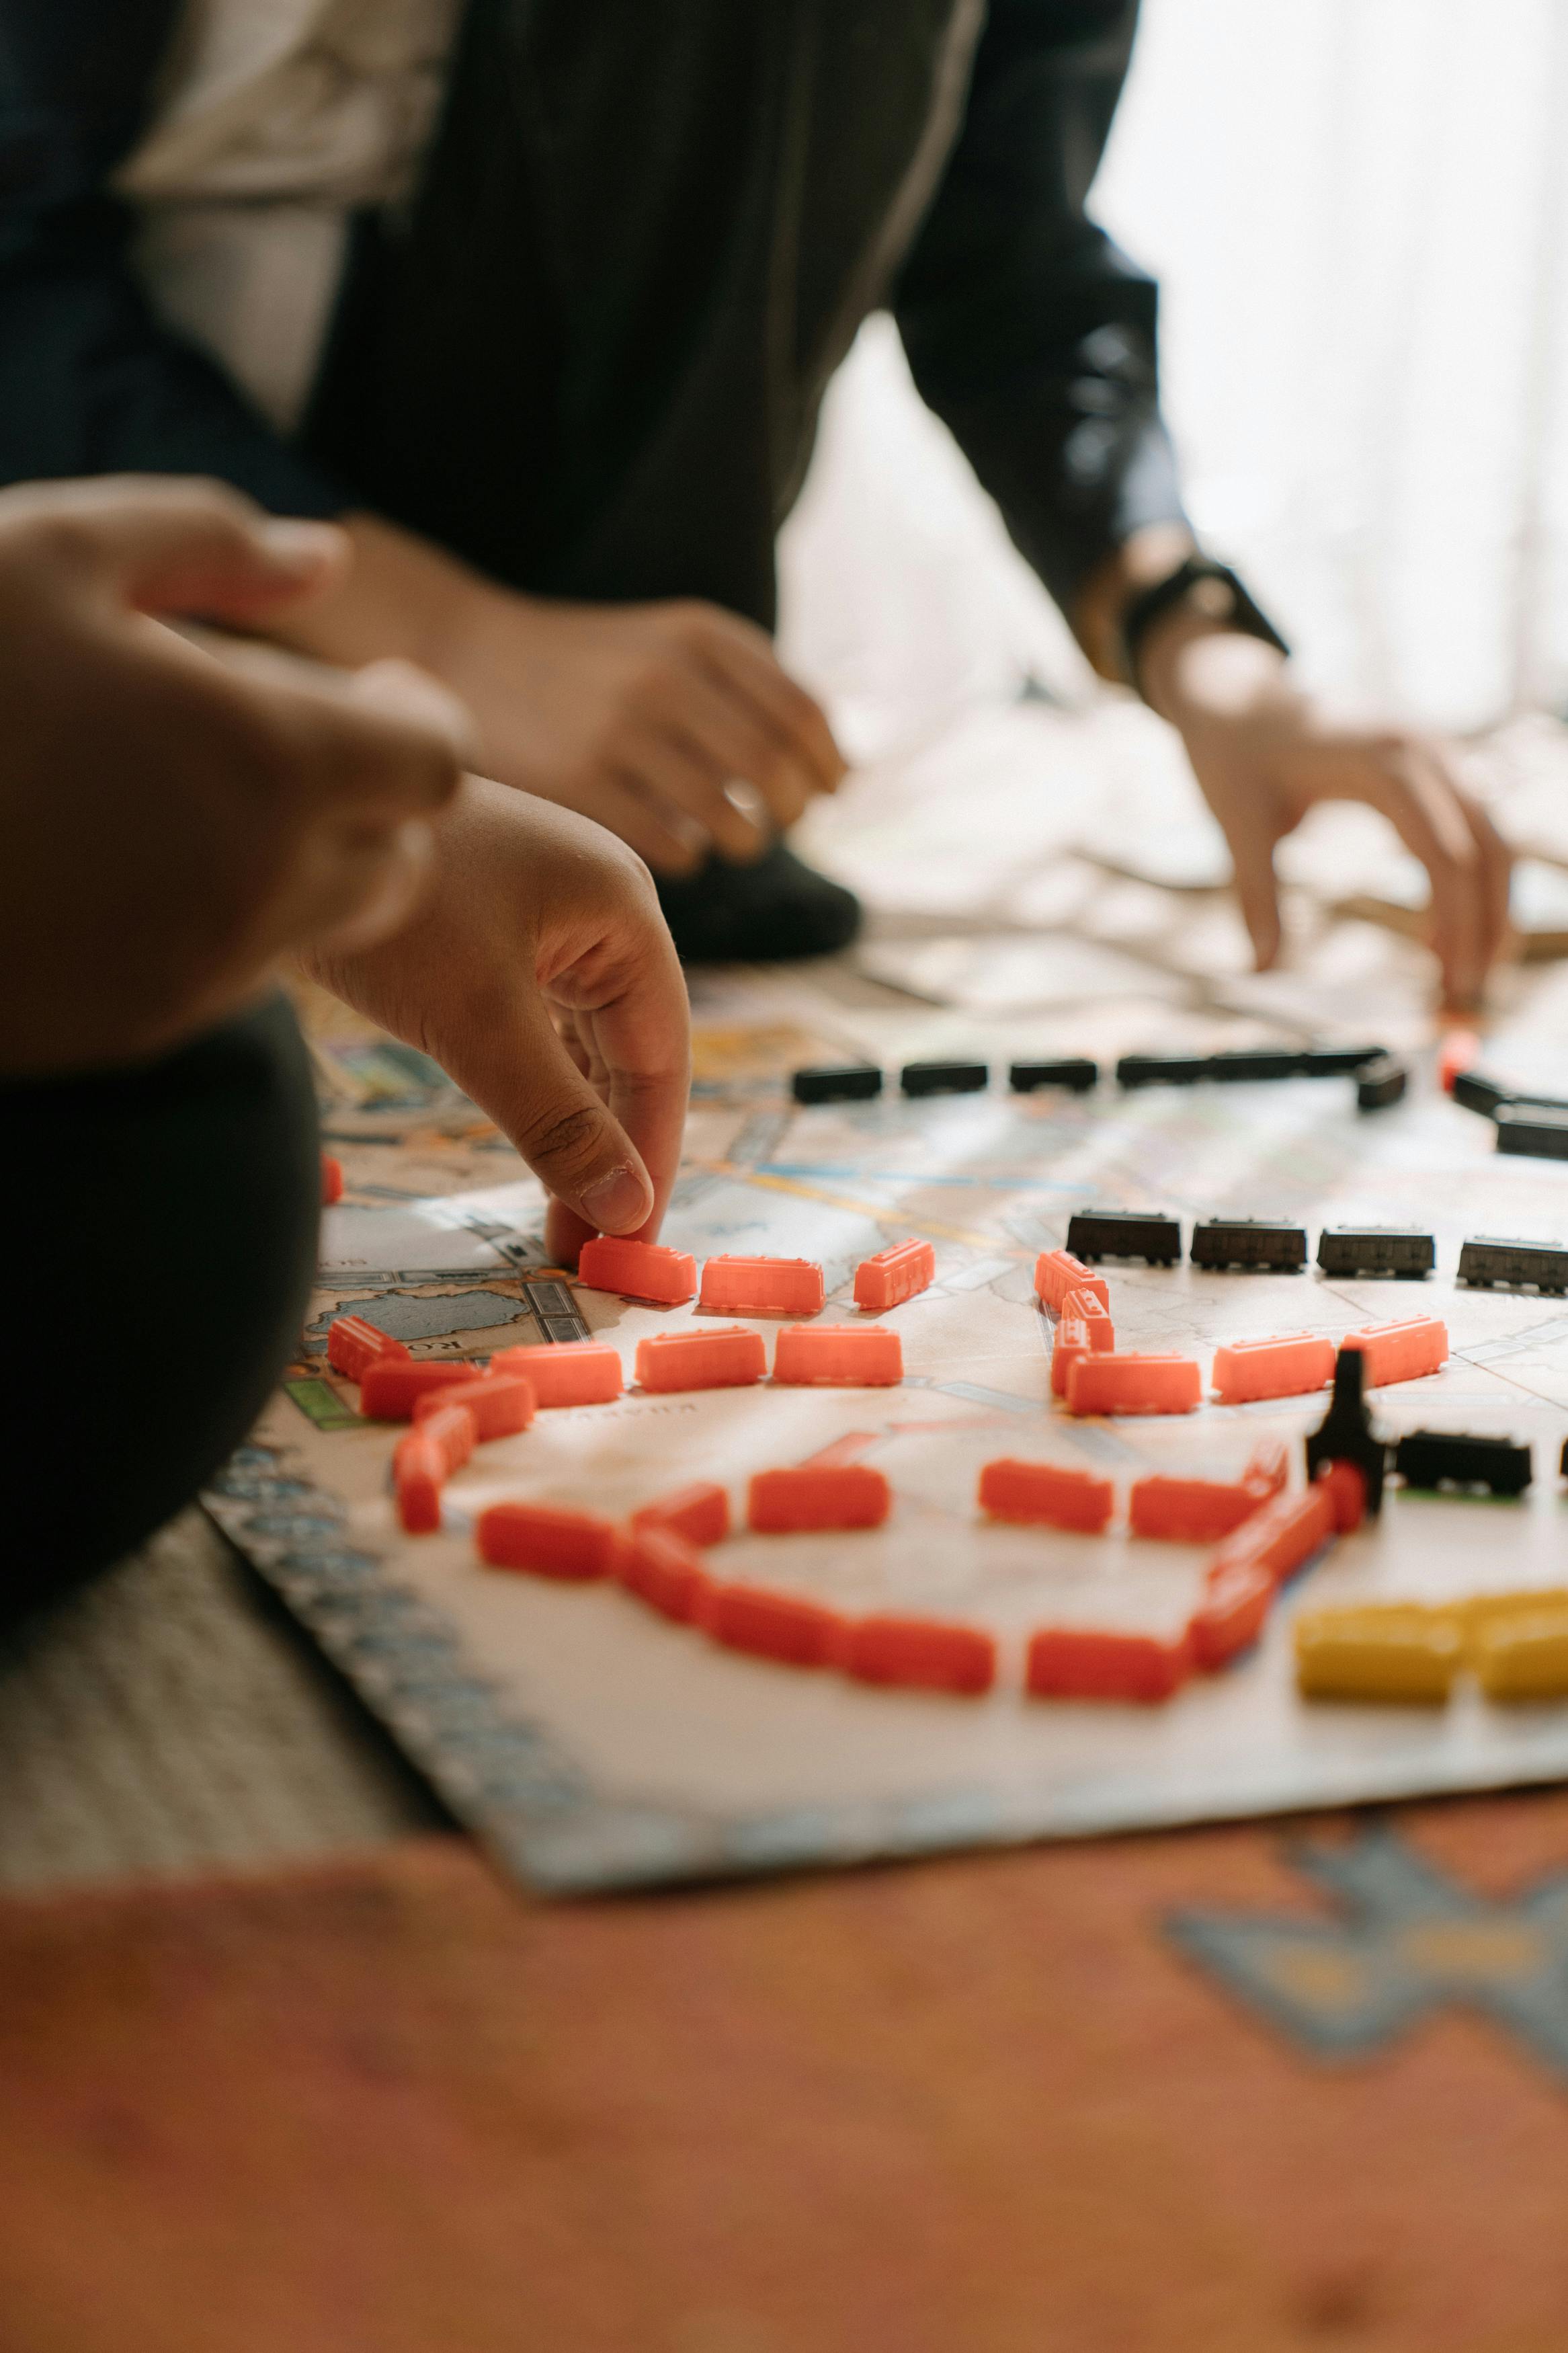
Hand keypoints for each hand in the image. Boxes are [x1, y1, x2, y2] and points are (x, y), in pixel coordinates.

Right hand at [0, 476, 471, 1074]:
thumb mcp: (53, 550)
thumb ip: (210, 542)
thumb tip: (324, 559)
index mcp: (269, 760)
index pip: (434, 763)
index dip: (411, 723)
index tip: (365, 692)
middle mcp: (262, 885)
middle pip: (399, 859)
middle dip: (368, 802)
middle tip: (291, 741)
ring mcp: (199, 970)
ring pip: (322, 923)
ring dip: (297, 862)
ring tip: (190, 792)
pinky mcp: (137, 1027)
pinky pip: (232, 972)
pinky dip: (218, 916)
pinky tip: (126, 858)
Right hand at [266, 513, 846, 874]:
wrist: (468, 654)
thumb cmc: (592, 666)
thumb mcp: (673, 642)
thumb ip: (750, 685)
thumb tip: (839, 771)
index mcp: (700, 635)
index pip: (804, 715)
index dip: (829, 765)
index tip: (830, 789)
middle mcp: (667, 678)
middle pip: (779, 775)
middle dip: (793, 812)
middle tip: (781, 821)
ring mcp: (622, 733)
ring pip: (733, 822)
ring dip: (745, 842)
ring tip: (732, 837)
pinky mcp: (581, 785)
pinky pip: (674, 848)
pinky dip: (689, 855)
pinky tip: (674, 839)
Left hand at [300, 778, 690, 1262]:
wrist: (277, 814)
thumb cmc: (394, 898)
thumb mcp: (478, 1017)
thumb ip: (556, 1118)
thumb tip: (625, 1209)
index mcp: (620, 909)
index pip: (662, 1055)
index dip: (654, 1153)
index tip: (638, 1241)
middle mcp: (594, 911)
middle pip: (628, 1055)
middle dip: (613, 1154)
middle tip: (591, 1253)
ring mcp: (542, 921)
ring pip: (580, 1048)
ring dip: (574, 1133)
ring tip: (561, 1225)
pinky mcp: (490, 937)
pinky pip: (536, 1030)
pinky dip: (536, 1095)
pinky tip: (530, 1154)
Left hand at [1142, 617, 1511, 1012]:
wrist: (1236, 691)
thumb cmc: (1234, 753)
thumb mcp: (1238, 826)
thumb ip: (1256, 897)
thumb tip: (1261, 970)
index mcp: (1384, 759)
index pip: (1446, 853)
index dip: (1456, 922)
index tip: (1449, 981)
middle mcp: (1427, 751)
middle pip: (1489, 849)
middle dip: (1487, 927)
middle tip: (1467, 997)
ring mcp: (1437, 756)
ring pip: (1494, 841)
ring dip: (1490, 910)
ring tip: (1465, 977)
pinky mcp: (1432, 770)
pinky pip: (1475, 830)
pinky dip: (1473, 885)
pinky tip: (1448, 937)